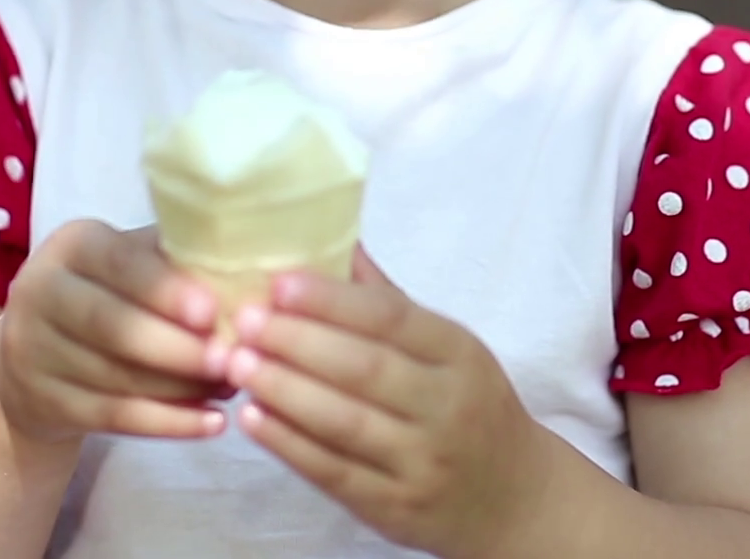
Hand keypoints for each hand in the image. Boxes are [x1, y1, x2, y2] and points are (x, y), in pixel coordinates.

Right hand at [0, 220, 233, 444]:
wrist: (36, 348)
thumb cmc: (112, 291)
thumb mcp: (135, 262)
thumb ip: (181, 263)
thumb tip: (253, 277)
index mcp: (72, 245)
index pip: (119, 263)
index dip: (164, 289)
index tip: (211, 311)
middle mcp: (40, 292)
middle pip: (112, 326)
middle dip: (177, 347)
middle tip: (232, 360)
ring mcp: (33, 350)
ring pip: (116, 377)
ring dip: (182, 388)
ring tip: (232, 387)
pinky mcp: (43, 400)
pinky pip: (113, 417)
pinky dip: (168, 423)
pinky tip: (212, 422)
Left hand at [226, 248, 554, 558]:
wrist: (513, 499)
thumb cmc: (470, 409)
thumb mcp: (451, 351)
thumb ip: (392, 305)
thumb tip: (340, 242)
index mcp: (459, 355)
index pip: (392, 319)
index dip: (332, 301)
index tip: (280, 282)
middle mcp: (446, 406)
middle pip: (365, 369)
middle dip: (298, 342)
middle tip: (245, 320)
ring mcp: (421, 461)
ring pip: (345, 422)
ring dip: (284, 391)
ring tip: (236, 363)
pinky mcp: (395, 507)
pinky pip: (334, 472)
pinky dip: (289, 445)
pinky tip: (253, 418)